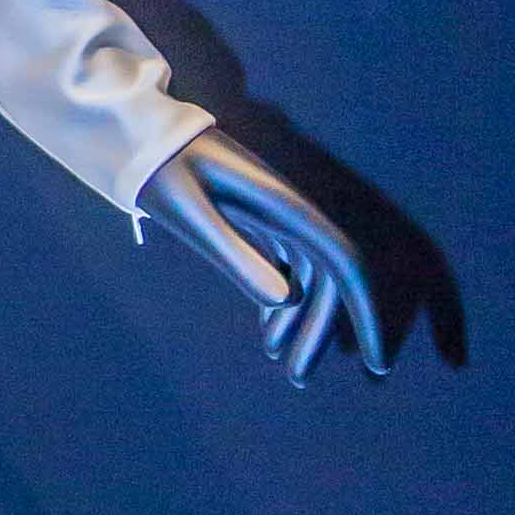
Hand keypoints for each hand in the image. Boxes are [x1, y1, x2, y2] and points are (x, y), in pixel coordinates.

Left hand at [139, 128, 389, 386]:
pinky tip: (269, 334)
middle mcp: (290, 210)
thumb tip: (285, 300)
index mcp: (284, 206)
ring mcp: (275, 215)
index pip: (343, 264)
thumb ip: (234, 253)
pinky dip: (281, 303)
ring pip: (307, 275)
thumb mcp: (190, 213)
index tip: (374, 360)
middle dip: (321, 330)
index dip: (364, 311)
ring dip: (300, 322)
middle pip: (326, 278)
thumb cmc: (160, 170)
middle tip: (299, 378)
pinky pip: (285, 266)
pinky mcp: (257, 220)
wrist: (140, 136)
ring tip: (283, 366)